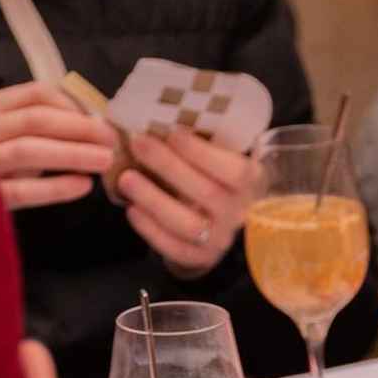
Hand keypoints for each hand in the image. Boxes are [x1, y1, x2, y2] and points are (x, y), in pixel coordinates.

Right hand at [0, 82, 117, 209]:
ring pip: (30, 150)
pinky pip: (22, 190)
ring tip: (106, 161)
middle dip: (81, 128)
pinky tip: (82, 186)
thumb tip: (91, 126)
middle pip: (37, 120)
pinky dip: (55, 187)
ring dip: (74, 153)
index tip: (100, 119)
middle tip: (113, 140)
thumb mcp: (3, 135)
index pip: (36, 94)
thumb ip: (34, 127)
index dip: (73, 105)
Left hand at [119, 126, 261, 277]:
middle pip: (205, 193)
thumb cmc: (215, 179)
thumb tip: (163, 119)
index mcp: (251, 183)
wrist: (221, 223)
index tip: (172, 132)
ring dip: (153, 199)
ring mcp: (221, 239)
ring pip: (187, 223)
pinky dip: (150, 229)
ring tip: (126, 179)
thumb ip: (205, 145)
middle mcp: (240, 213)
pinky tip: (132, 209)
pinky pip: (174, 247)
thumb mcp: (223, 160)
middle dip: (168, 166)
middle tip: (138, 144)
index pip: (233, 170)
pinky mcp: (200, 258)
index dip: (202, 153)